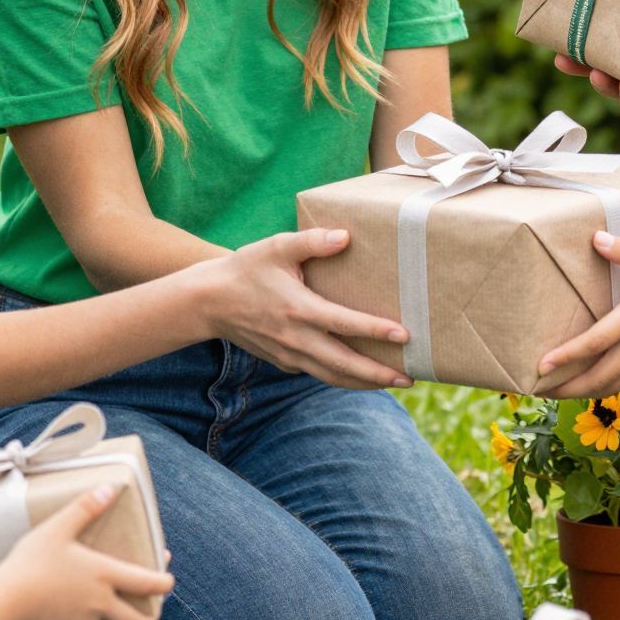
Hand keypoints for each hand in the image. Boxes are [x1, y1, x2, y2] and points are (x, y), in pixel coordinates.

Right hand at [0, 484, 175, 619]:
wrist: (2, 604)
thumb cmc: (29, 563)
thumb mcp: (57, 528)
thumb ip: (85, 508)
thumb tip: (109, 488)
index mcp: (106, 575)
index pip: (150, 583)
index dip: (164, 584)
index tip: (168, 582)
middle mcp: (101, 604)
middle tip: (148, 615)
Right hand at [215, 228, 413, 389]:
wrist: (208, 301)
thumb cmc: (246, 269)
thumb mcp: (276, 247)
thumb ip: (312, 241)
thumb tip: (345, 236)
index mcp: (298, 309)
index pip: (343, 324)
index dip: (374, 330)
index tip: (404, 335)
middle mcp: (295, 338)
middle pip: (343, 364)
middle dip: (378, 374)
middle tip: (411, 377)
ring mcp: (288, 354)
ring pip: (332, 377)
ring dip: (365, 383)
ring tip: (395, 382)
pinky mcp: (283, 362)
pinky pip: (318, 373)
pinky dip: (342, 377)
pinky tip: (363, 375)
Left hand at [535, 230, 619, 396]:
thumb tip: (596, 238)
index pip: (591, 344)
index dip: (564, 358)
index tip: (539, 367)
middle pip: (593, 378)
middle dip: (563, 387)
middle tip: (536, 390)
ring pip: (607, 385)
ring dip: (580, 391)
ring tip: (556, 392)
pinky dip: (602, 387)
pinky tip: (594, 383)